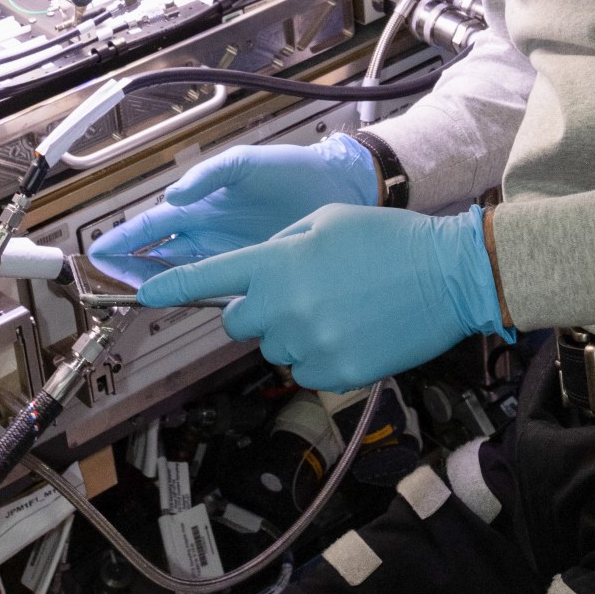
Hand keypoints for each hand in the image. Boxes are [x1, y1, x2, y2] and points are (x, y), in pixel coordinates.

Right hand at [86, 134, 377, 287]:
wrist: (337, 188)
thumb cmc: (291, 170)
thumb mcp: (246, 163)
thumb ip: (210, 175)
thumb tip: (174, 196)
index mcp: (202, 202)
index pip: (154, 224)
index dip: (125, 238)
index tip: (99, 252)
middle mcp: (209, 230)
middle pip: (159, 253)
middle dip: (131, 266)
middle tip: (106, 282)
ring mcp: (228, 251)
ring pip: (182, 271)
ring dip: (157, 282)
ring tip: (133, 295)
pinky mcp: (251, 268)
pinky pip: (216, 284)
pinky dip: (195, 294)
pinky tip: (183, 304)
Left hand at [136, 202, 513, 391]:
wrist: (447, 275)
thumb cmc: (388, 240)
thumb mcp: (324, 220)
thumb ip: (279, 244)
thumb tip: (256, 271)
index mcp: (277, 262)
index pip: (209, 278)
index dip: (172, 286)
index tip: (148, 294)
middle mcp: (284, 307)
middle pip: (236, 321)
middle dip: (255, 308)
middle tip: (295, 291)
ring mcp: (308, 344)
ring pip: (273, 346)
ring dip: (292, 331)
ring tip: (337, 307)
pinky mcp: (333, 373)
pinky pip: (303, 370)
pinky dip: (318, 356)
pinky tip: (349, 330)